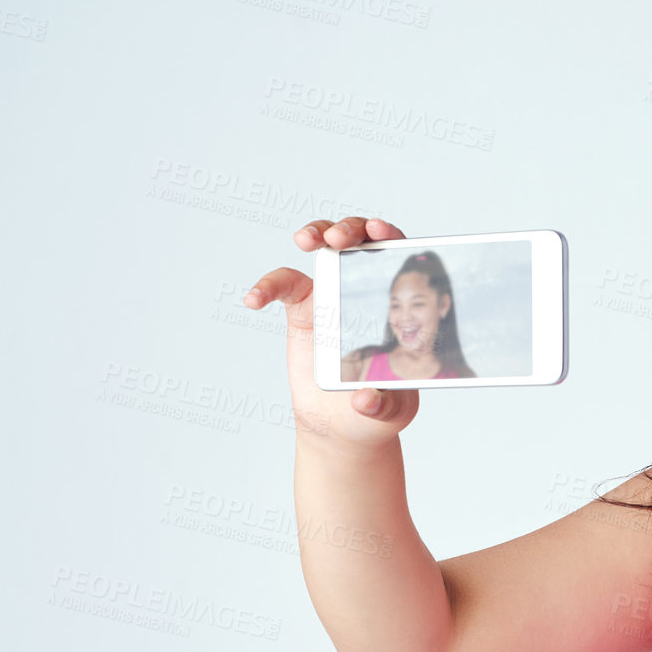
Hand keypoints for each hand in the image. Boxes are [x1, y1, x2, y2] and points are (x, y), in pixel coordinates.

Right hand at [243, 215, 420, 450]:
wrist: (342, 423)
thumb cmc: (377, 411)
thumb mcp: (389, 413)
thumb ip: (382, 406)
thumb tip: (365, 399)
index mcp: (394, 305)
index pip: (397, 259)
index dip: (388, 236)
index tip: (377, 232)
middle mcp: (366, 292)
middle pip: (360, 241)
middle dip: (349, 228)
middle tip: (338, 238)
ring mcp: (333, 295)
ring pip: (324, 247)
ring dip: (316, 232)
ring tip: (306, 239)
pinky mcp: (302, 310)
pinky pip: (283, 285)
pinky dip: (266, 286)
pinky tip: (254, 299)